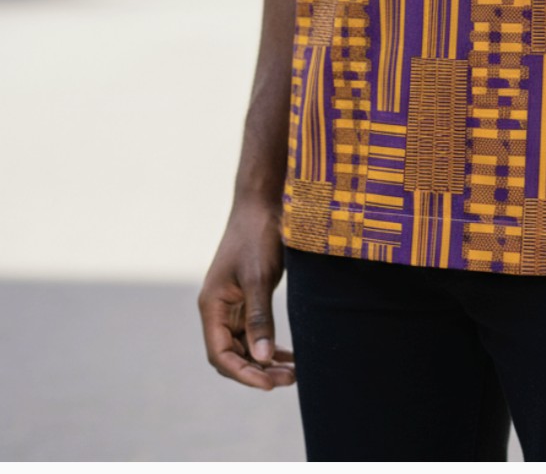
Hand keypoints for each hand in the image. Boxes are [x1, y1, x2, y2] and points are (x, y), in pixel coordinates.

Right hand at [198, 200, 295, 390]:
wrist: (263, 202)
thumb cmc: (257, 235)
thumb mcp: (259, 277)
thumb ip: (259, 318)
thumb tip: (261, 360)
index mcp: (211, 306)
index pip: (220, 355)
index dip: (243, 374)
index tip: (269, 384)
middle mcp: (218, 309)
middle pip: (231, 355)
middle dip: (257, 372)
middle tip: (289, 380)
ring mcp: (232, 304)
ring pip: (244, 346)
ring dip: (265, 362)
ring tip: (293, 373)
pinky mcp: (247, 297)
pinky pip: (254, 332)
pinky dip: (269, 346)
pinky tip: (289, 356)